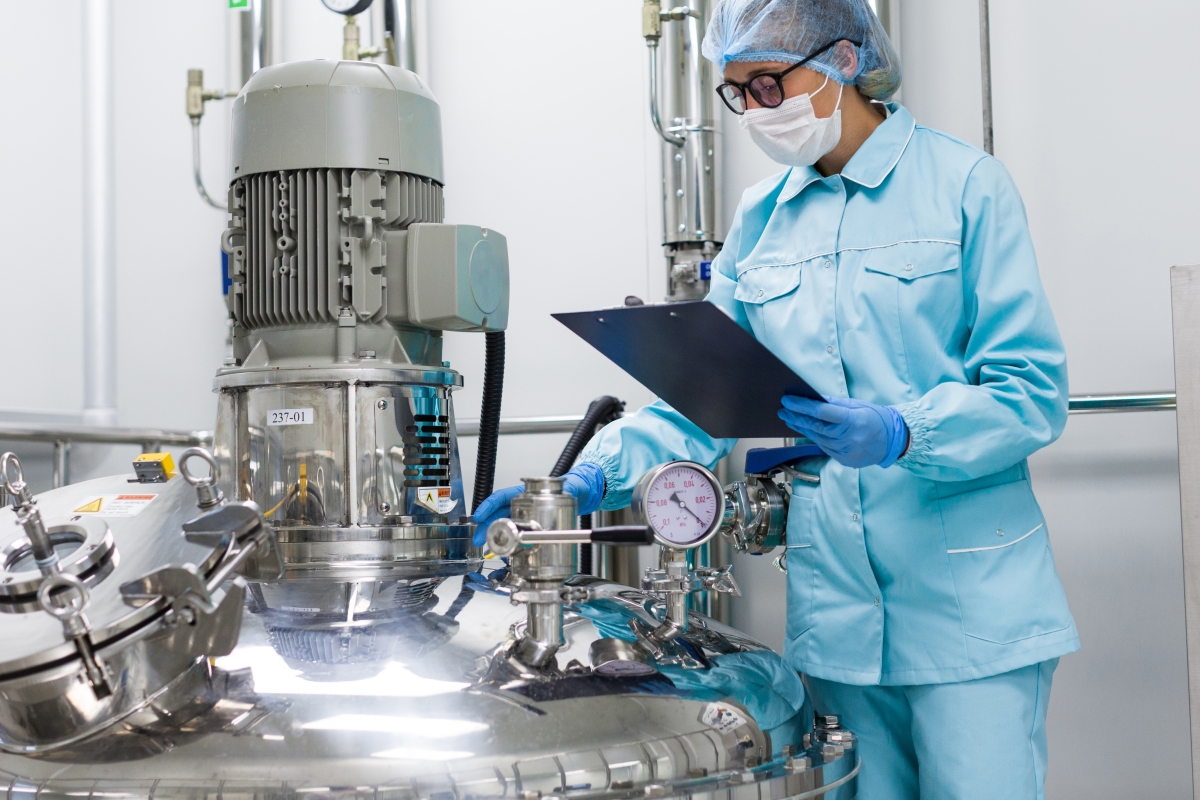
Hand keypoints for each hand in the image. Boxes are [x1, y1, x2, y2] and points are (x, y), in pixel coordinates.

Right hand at [471, 463, 606, 545]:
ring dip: (495, 535)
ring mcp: (527, 515)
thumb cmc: (575, 486)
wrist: (585, 494)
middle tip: (479, 539)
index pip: (503, 496)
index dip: (489, 506)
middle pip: (499, 513)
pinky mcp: (533, 526)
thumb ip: (571, 488)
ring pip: (505, 525)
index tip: (479, 516)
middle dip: (487, 526)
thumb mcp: (572, 487)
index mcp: (527, 492)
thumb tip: (572, 488)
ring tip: (488, 546)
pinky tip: (506, 550)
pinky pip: (518, 534)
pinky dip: (510, 542)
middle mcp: (524, 503)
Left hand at [777, 395, 907, 468]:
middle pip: (816, 427)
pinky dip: (815, 438)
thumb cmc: (875, 418)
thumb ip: (835, 404)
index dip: (802, 406)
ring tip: (790, 419)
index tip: (787, 400)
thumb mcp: (857, 405)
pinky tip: (806, 430)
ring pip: (818, 439)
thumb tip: (813, 398)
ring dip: (802, 429)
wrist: (893, 440)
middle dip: (796, 418)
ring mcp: (847, 452)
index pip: (821, 412)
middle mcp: (850, 438)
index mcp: (854, 420)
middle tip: (782, 410)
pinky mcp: (845, 461)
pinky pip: (825, 448)